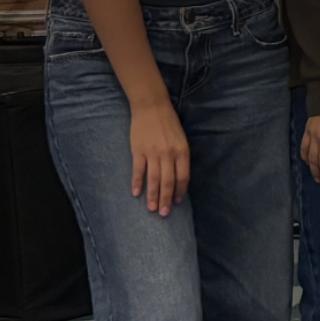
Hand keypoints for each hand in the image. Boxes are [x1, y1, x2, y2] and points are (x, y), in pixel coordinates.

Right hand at [129, 99, 191, 214]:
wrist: (152, 107)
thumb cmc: (169, 123)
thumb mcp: (181, 139)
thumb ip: (180, 157)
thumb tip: (178, 177)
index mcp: (182, 151)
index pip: (183, 177)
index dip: (180, 191)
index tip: (177, 202)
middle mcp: (169, 154)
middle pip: (168, 182)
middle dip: (166, 199)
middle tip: (164, 214)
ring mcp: (153, 153)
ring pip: (153, 179)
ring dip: (152, 196)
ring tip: (151, 209)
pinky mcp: (138, 151)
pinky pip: (138, 171)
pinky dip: (137, 183)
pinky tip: (136, 193)